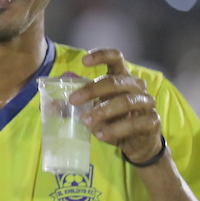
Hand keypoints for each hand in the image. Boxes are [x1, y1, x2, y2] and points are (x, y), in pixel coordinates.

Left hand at [70, 48, 163, 163]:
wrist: (137, 145)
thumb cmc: (114, 121)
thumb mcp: (93, 110)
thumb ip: (75, 104)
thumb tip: (47, 103)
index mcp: (122, 78)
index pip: (116, 58)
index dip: (101, 55)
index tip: (84, 61)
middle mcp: (136, 87)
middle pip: (115, 81)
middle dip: (92, 90)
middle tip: (73, 100)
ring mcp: (147, 103)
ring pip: (126, 102)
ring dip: (103, 111)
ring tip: (85, 121)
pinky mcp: (152, 122)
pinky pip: (134, 123)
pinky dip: (115, 129)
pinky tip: (100, 135)